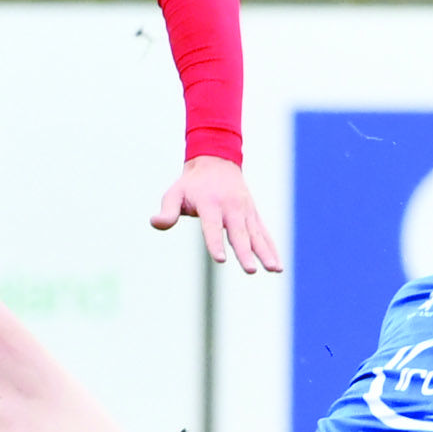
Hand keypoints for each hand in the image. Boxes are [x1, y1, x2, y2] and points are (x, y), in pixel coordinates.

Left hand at [151, 155, 282, 274]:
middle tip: (250, 270)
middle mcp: (230, 206)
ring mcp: (245, 210)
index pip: (212, 226)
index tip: (221, 259)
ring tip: (274, 270)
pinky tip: (277, 266)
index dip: (215, 242)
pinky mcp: (253, 214)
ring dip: (265, 252)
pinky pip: (263, 233)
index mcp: (210, 203)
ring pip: (256, 235)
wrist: (216, 161)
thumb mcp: (174, 193)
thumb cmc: (192, 183)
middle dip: (244, 252)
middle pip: (238, 233)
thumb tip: (155, 222)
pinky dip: (271, 248)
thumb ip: (167, 210)